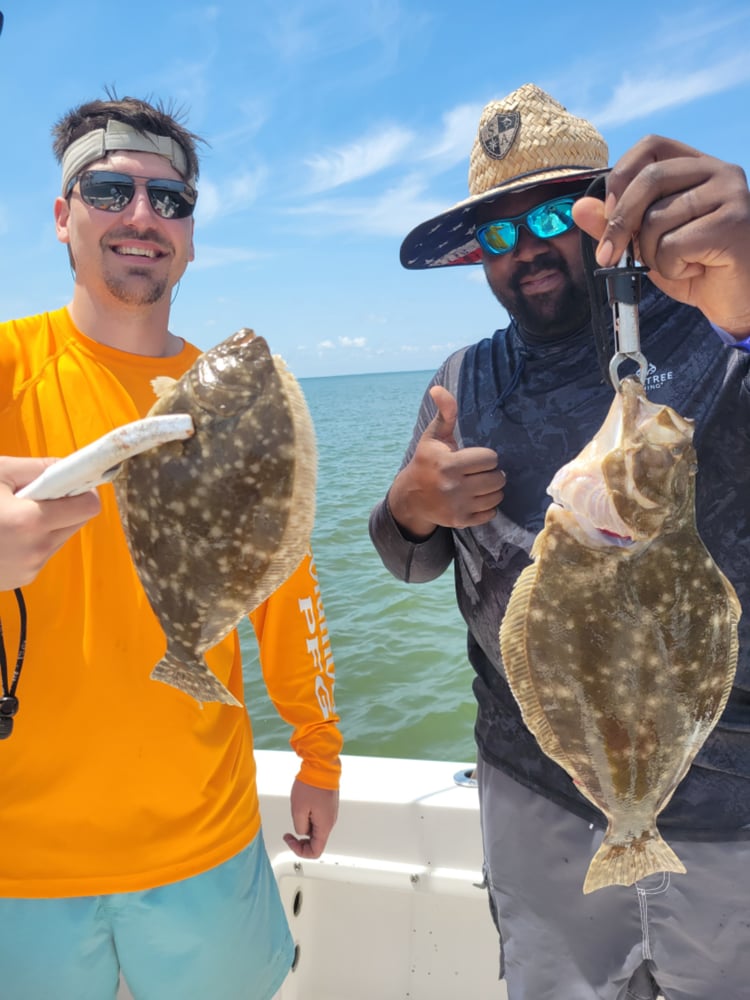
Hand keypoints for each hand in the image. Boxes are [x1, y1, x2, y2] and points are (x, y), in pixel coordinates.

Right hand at [0, 457, 100, 589]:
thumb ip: (37, 468)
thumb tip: (69, 465)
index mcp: (30, 522)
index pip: (88, 506)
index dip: (80, 490)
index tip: (67, 482)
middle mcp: (35, 551)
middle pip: (76, 522)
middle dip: (61, 506)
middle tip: (30, 496)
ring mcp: (28, 570)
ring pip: (59, 539)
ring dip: (46, 524)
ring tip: (10, 516)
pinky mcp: (20, 581)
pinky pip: (41, 554)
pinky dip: (32, 541)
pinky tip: (4, 534)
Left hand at [283, 779, 338, 859]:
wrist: (321, 766)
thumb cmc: (311, 785)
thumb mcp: (298, 809)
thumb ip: (299, 826)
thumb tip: (302, 832)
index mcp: (324, 825)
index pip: (315, 851)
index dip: (300, 851)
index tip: (290, 840)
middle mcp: (330, 821)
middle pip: (316, 842)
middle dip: (301, 840)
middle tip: (289, 834)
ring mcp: (330, 813)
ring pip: (316, 830)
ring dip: (304, 828)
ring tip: (296, 814)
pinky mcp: (328, 805)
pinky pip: (318, 820)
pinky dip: (309, 820)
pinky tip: (302, 809)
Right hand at [387, 385, 504, 536]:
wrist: (411, 497)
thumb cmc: (427, 461)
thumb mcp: (433, 436)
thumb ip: (444, 412)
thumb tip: (438, 389)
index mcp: (448, 464)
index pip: (490, 459)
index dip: (486, 456)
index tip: (474, 457)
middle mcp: (453, 487)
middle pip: (497, 478)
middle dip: (492, 473)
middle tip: (480, 471)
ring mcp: (457, 506)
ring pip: (497, 496)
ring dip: (492, 489)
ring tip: (480, 484)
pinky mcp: (461, 521)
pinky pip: (490, 513)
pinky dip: (487, 506)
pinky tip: (475, 498)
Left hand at [573, 135, 749, 335]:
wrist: (737, 300)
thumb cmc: (695, 267)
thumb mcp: (647, 244)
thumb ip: (616, 224)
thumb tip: (579, 207)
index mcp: (697, 166)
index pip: (651, 145)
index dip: (621, 176)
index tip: (607, 213)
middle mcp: (719, 171)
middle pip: (649, 179)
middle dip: (620, 222)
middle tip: (610, 256)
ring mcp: (731, 195)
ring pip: (658, 218)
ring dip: (652, 254)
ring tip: (676, 264)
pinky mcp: (734, 224)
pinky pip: (675, 243)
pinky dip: (671, 267)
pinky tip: (693, 269)